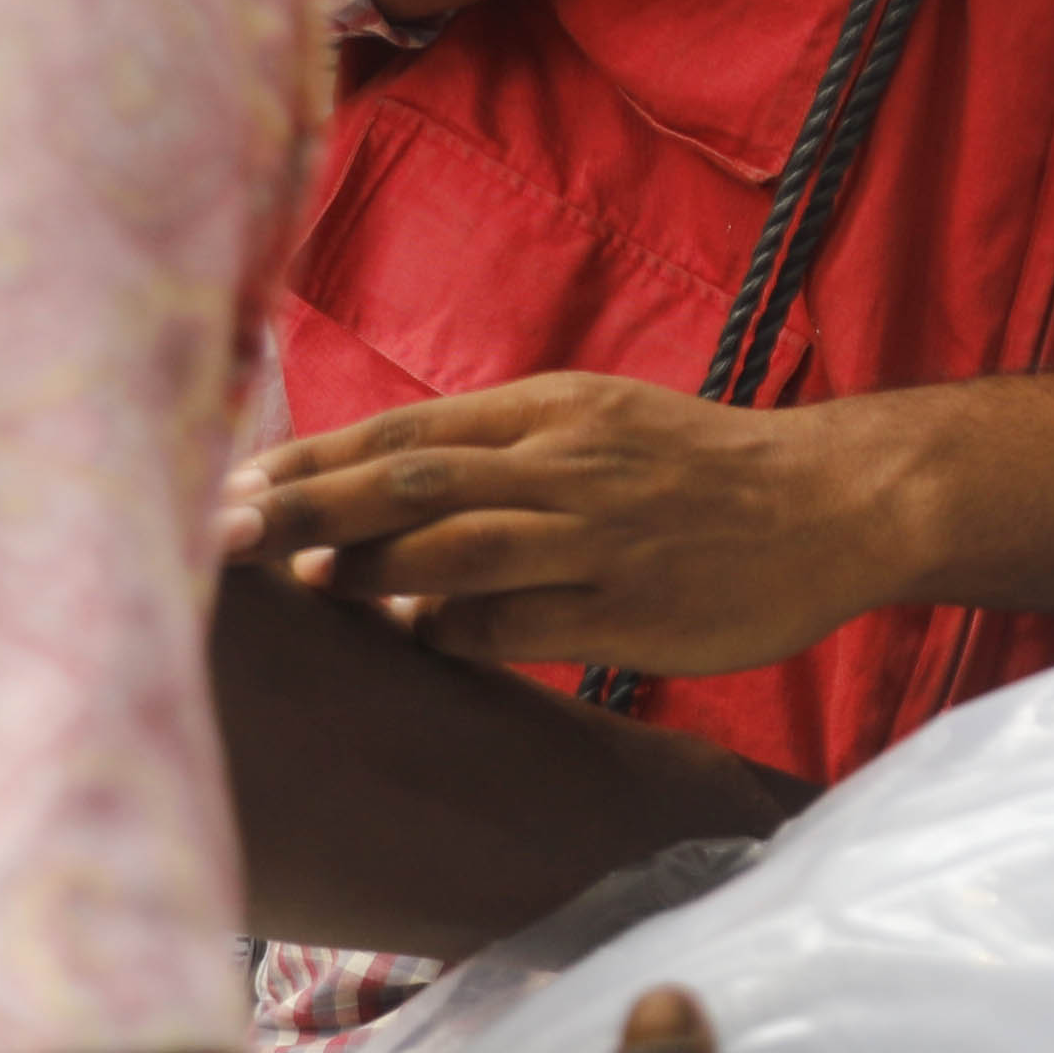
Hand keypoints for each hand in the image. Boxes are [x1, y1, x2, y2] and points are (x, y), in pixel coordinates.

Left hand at [238, 376, 906, 679]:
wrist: (834, 503)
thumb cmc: (700, 470)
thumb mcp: (601, 423)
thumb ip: (498, 456)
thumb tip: (381, 502)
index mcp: (554, 412)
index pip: (406, 431)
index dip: (313, 460)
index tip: (229, 486)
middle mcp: (567, 466)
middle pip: (411, 483)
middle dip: (309, 509)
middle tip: (219, 534)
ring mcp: (598, 540)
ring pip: (456, 551)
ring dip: (370, 574)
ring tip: (312, 588)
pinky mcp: (629, 611)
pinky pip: (517, 627)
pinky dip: (453, 633)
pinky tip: (417, 640)